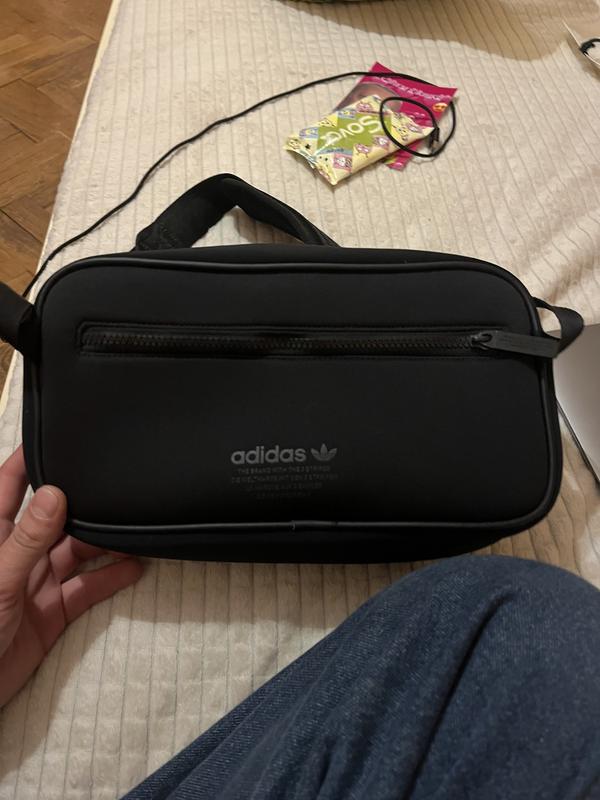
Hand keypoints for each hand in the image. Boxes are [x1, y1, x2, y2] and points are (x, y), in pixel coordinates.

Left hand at [0, 447, 142, 706]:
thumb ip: (27, 538)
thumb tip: (55, 491)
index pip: (9, 486)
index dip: (30, 460)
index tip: (59, 432)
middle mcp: (17, 552)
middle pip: (54, 516)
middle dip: (82, 499)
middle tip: (116, 479)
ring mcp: (36, 581)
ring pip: (76, 550)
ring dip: (103, 539)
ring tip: (136, 523)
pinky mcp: (53, 612)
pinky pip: (87, 588)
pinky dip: (112, 578)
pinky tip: (136, 565)